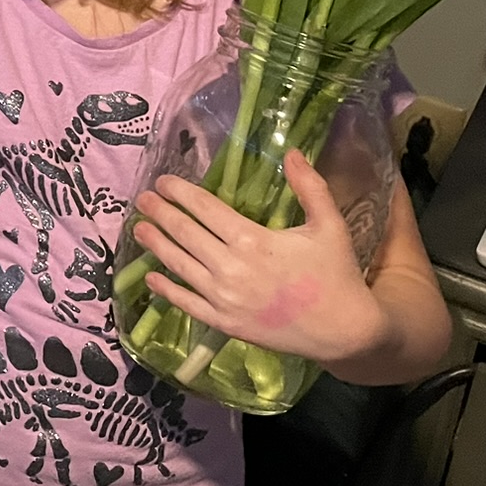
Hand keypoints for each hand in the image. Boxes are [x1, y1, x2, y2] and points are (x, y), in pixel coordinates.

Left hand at [135, 151, 387, 364]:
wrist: (347, 332)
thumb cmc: (337, 275)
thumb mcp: (330, 226)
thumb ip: (310, 187)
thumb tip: (291, 152)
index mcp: (252, 239)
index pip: (204, 208)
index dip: (179, 192)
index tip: (163, 181)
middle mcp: (231, 267)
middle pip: (184, 232)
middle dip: (160, 212)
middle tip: (142, 199)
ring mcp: (224, 298)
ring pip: (178, 264)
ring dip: (155, 244)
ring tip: (138, 228)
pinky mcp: (225, 323)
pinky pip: (186, 303)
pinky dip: (165, 288)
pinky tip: (151, 276)